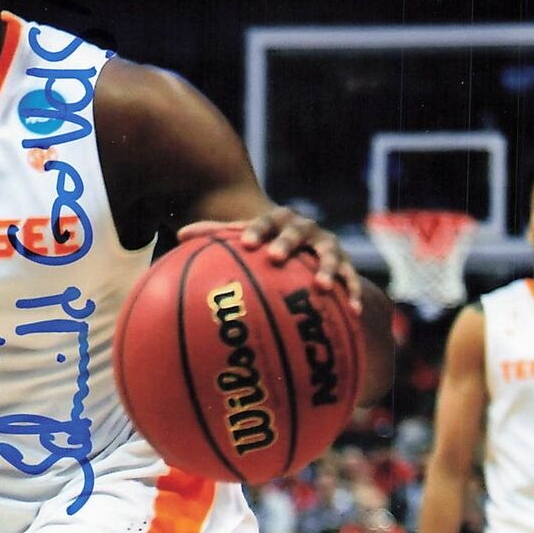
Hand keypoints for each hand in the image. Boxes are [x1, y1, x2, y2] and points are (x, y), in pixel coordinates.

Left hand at [177, 208, 363, 311]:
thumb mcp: (245, 237)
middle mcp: (305, 228)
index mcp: (278, 220)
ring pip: (329, 255)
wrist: (306, 244)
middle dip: (287, 243)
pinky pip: (351, 279)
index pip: (266, 222)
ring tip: (322, 287)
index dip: (258, 230)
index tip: (248, 244)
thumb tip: (179, 236)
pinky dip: (354, 293)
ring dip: (327, 269)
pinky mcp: (345, 264)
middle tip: (276, 258)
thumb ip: (217, 235)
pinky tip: (354, 312)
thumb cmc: (266, 242)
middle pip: (297, 233)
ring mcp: (327, 245)